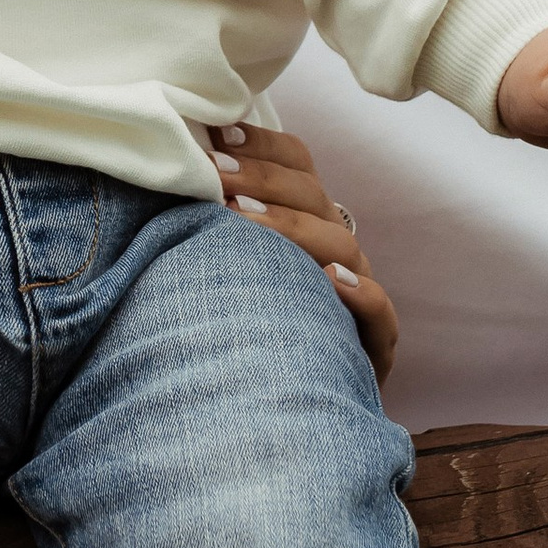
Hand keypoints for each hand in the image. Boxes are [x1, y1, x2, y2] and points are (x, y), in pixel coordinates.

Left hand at [212, 124, 400, 384]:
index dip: (264, 147)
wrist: (278, 409)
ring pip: (341, 248)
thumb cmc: (239, 327)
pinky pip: (380, 315)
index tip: (219, 138)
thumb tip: (167, 168)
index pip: (299, 166)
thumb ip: (206, 219)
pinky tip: (331, 284)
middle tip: (214, 174)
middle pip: (315, 198)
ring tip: (246, 219)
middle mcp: (336, 252)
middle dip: (262, 180)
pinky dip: (361, 295)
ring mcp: (359, 297)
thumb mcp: (222, 266)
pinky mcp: (373, 348)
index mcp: (306, 222)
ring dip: (293, 229)